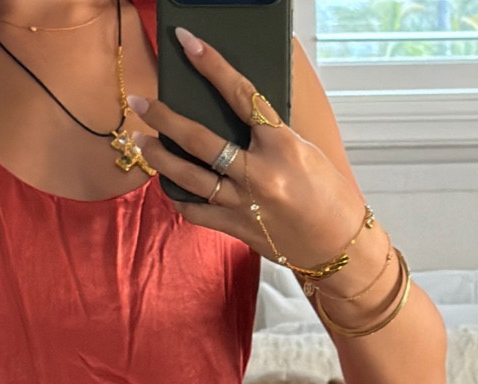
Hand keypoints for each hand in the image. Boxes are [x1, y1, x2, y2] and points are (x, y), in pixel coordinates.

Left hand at [125, 30, 371, 279]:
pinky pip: (197, 211)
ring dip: (160, 157)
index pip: (240, 94)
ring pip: (190, 177)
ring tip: (141, 141)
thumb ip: (267, 133)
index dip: (211, 65)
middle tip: (140, 102)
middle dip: (164, 118)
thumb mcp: (303, 150)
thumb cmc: (327, 193)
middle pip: (200, 140)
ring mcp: (245, 204)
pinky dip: (180, 196)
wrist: (337, 246)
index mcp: (282, 144)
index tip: (187, 43)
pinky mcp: (237, 229)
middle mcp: (260, 174)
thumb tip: (234, 112)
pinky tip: (168, 184)